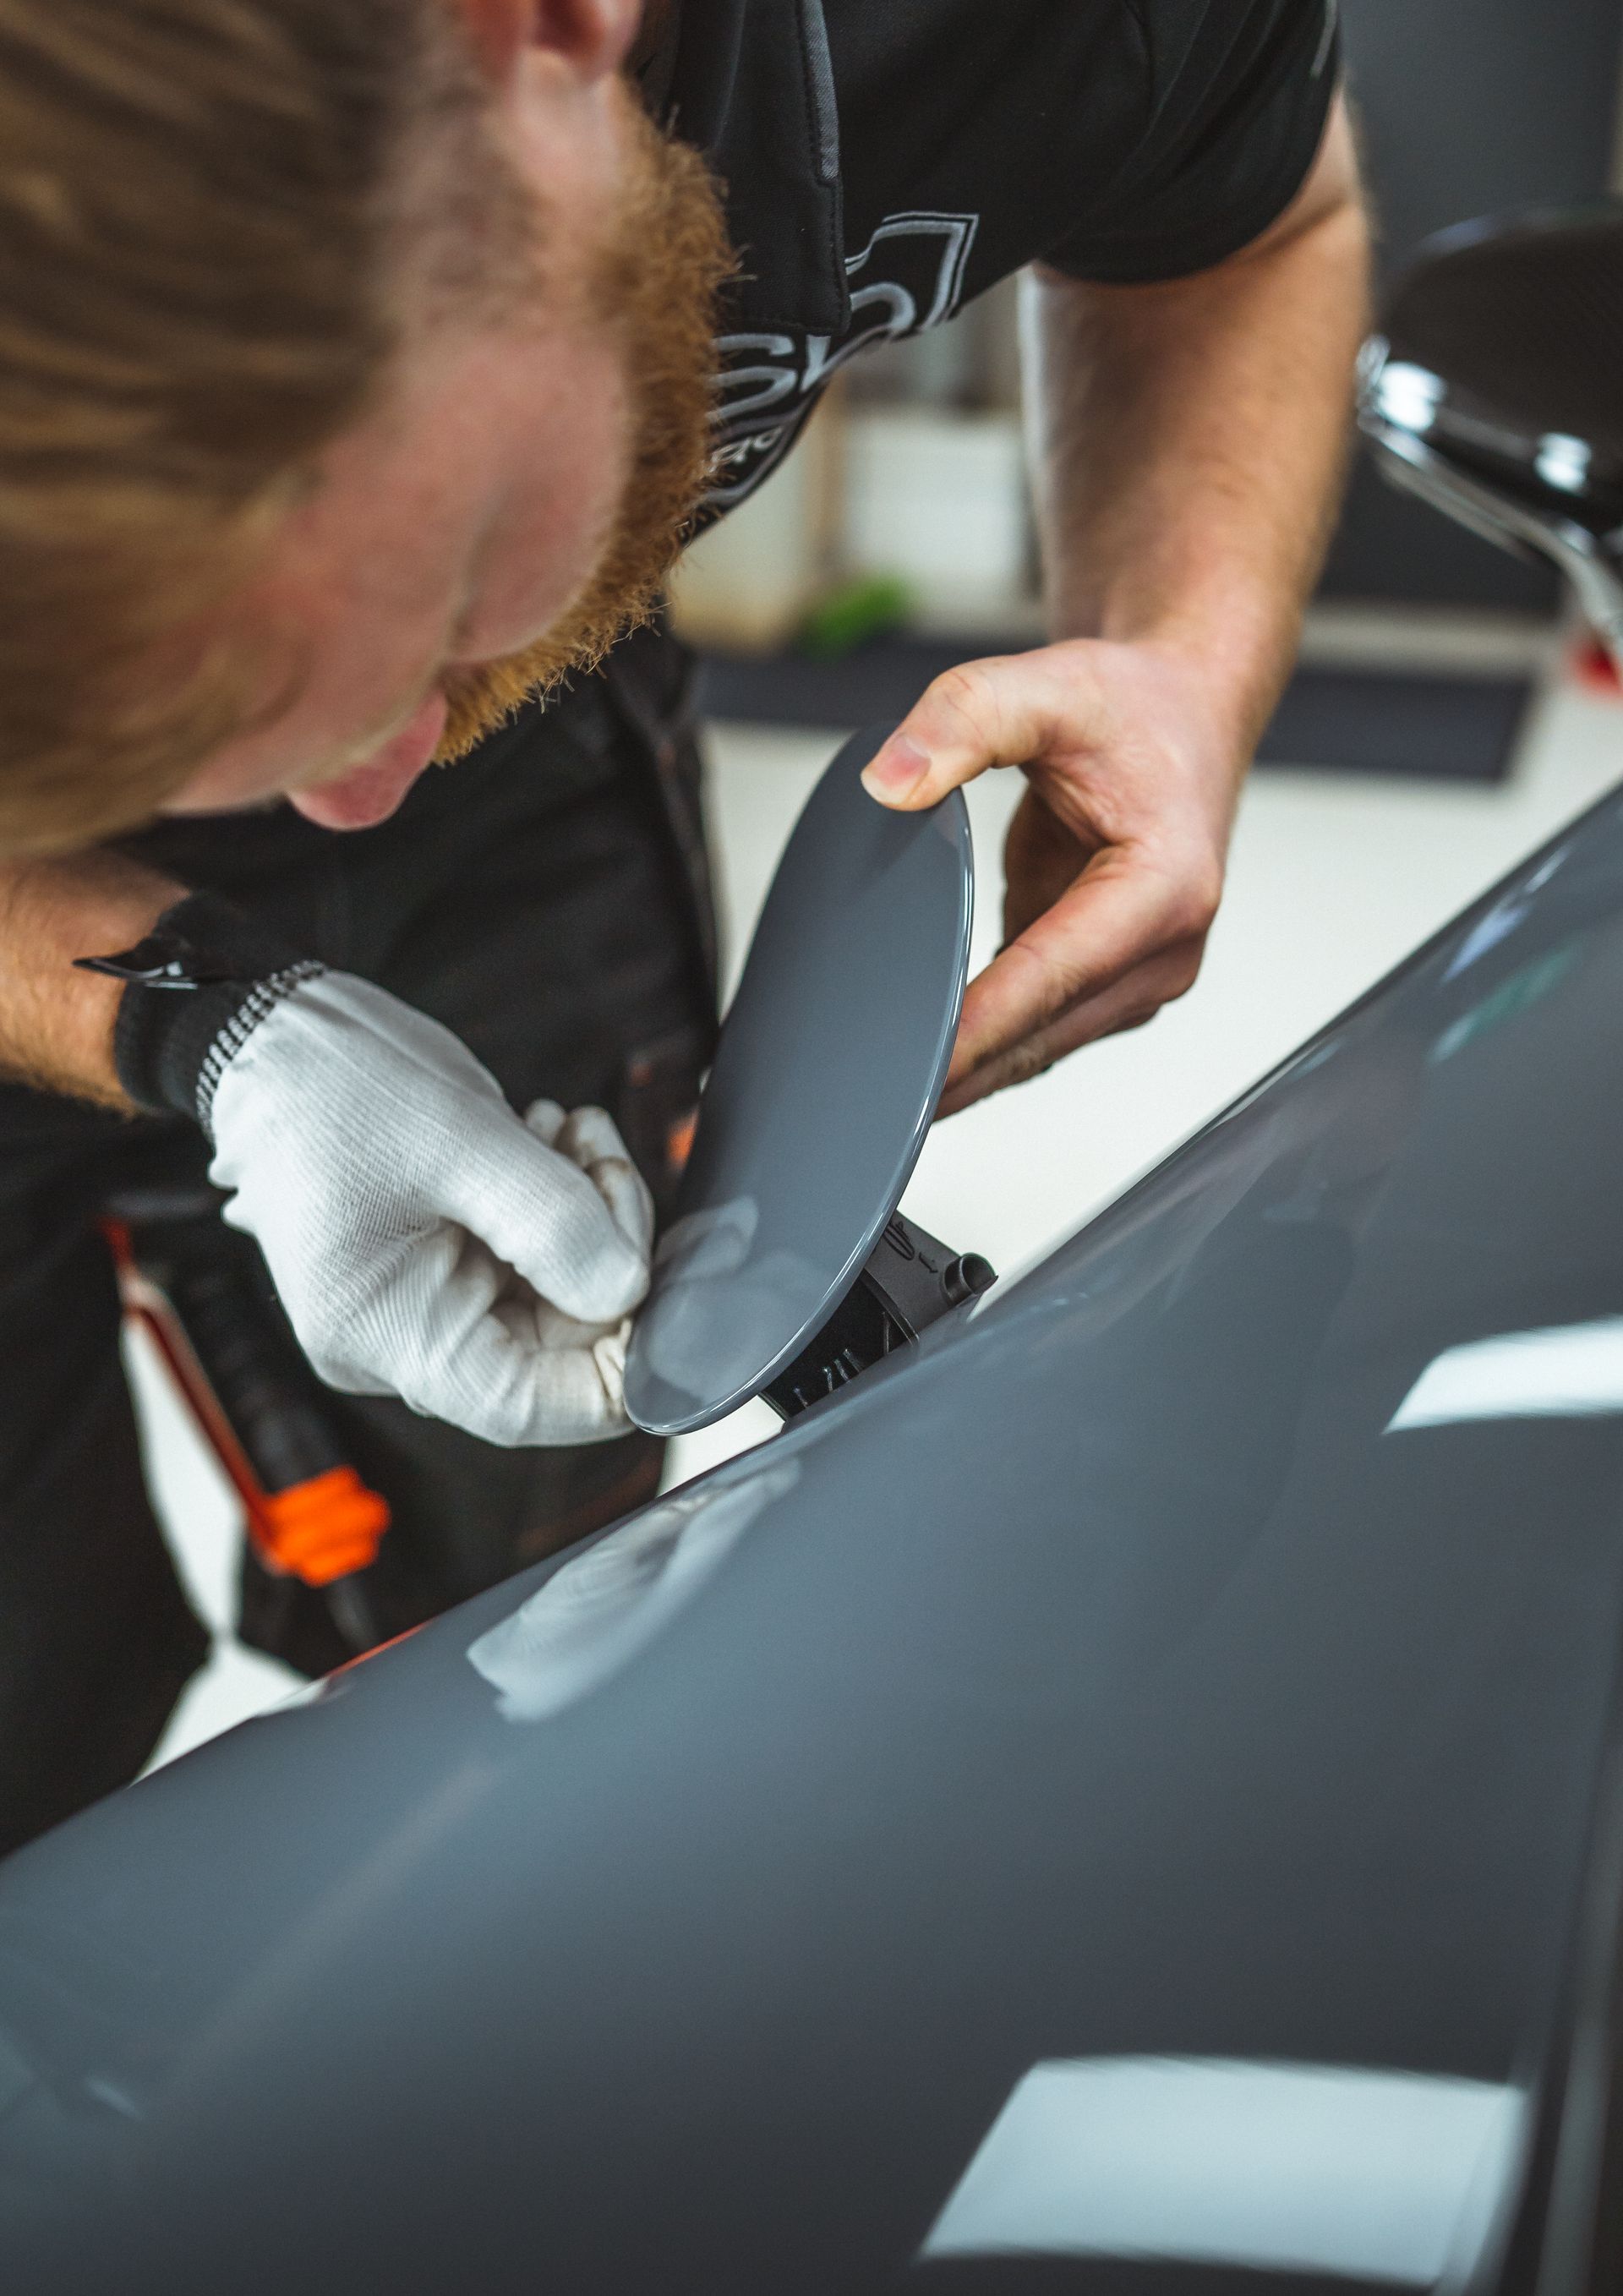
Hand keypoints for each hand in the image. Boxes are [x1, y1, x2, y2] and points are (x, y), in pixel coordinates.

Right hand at [205, 972, 652, 1445]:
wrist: (275, 1037)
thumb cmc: (334, 1086)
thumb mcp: (460, 1140)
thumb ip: (553, 1222)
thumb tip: (629, 1292)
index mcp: (386, 1334)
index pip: (527, 1408)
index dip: (613, 1364)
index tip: (655, 1274)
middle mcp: (403, 1341)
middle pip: (555, 1346)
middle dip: (603, 1254)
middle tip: (600, 1155)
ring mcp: (423, 1305)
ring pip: (554, 1297)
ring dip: (584, 1215)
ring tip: (567, 1129)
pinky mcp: (441, 1268)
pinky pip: (531, 1262)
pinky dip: (558, 1204)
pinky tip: (545, 1136)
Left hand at [861, 639, 1245, 1113]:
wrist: (1183, 715)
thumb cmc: (1134, 708)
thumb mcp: (1050, 685)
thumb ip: (966, 719)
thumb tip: (889, 783)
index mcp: (1165, 889)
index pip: (1049, 981)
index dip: (974, 1035)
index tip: (910, 1075)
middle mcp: (1165, 951)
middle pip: (1041, 1037)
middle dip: (957, 1074)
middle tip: (866, 1105)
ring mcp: (1139, 979)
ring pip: (1038, 1050)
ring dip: (968, 1074)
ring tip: (882, 1096)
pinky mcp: (1106, 986)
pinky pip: (1034, 1033)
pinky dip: (982, 1047)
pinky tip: (922, 1057)